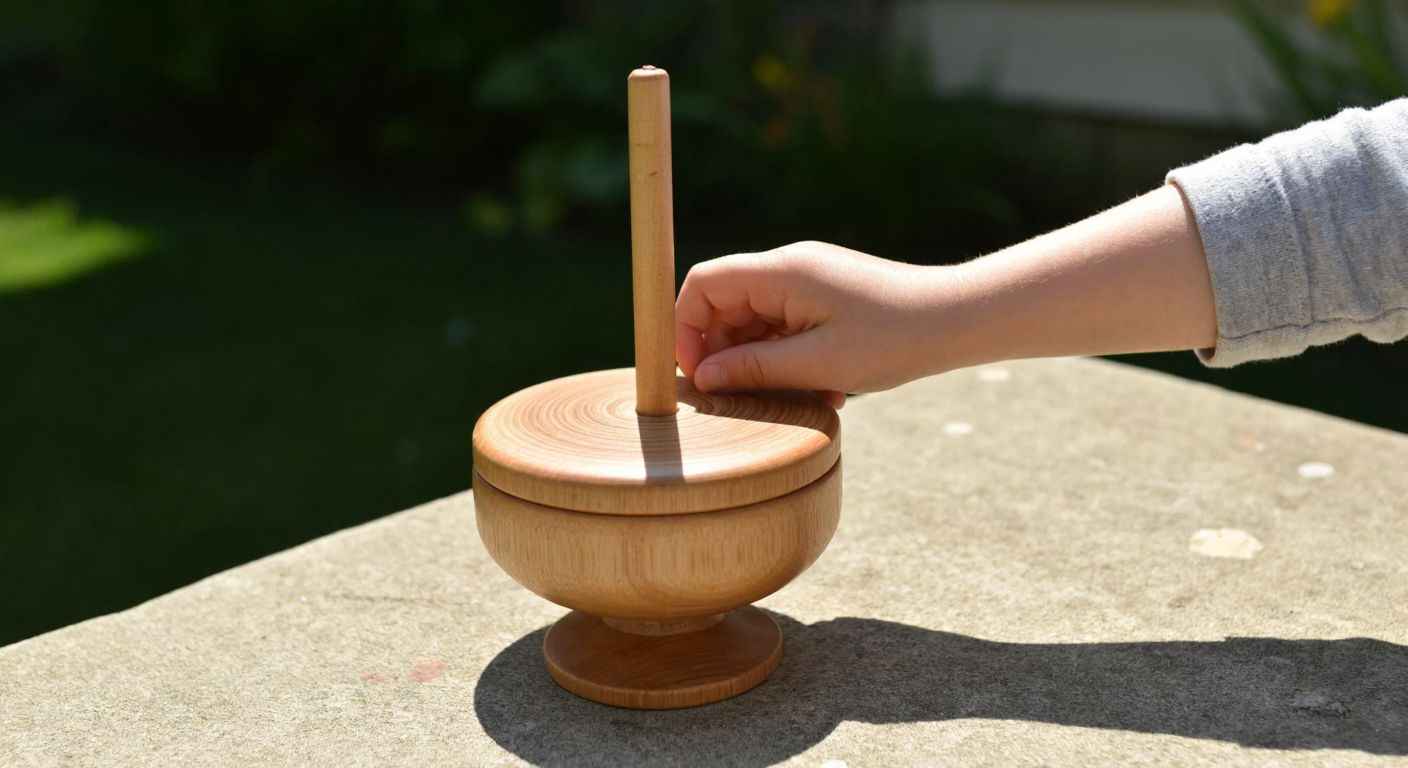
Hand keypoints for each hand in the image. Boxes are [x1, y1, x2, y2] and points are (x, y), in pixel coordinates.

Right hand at [675, 241, 950, 407]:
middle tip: (743, 397)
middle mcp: (789, 269)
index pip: (703, 284)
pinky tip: (822, 391)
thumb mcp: (817, 364)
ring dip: (764, 364)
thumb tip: (705, 377)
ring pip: (757, 323)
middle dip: (727, 354)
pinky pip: (787, 329)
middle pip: (726, 306)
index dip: (687, 328)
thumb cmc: (892, 339)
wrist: (958, 321)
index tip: (698, 373)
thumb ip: (754, 369)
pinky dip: (792, 361)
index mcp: (780, 272)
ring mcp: (809, 283)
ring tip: (795, 398)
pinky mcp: (826, 300)